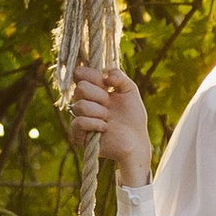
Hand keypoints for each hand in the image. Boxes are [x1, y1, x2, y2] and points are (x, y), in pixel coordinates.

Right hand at [67, 65, 151, 188]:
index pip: (78, 74)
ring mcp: (80, 118)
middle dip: (99, 95)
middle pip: (79, 88)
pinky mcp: (79, 136)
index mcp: (92, 89)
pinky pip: (78, 122)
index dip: (92, 75)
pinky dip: (95, 124)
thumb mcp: (130, 89)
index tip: (107, 84)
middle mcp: (83, 102)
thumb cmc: (133, 116)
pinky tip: (105, 128)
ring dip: (99, 111)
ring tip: (109, 119)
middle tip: (109, 105)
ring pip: (79, 106)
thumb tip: (106, 76)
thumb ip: (119, 75)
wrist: (136, 141)